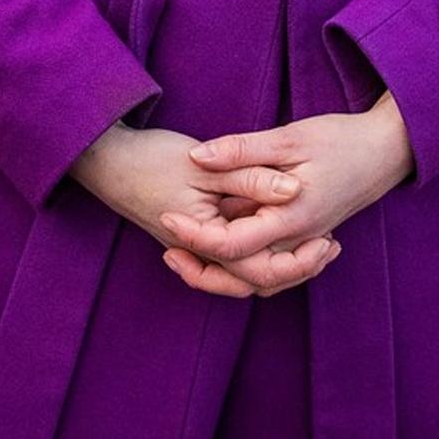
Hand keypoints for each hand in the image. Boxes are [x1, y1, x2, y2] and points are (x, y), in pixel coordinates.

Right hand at [69, 122, 337, 299]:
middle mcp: (203, 253)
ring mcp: (198, 247)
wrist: (107, 160)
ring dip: (282, 262)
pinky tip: (278, 227)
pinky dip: (261, 249)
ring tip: (317, 242)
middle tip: (332, 247)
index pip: (261, 267)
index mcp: (208, 239)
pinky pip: (235, 256)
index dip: (299, 259)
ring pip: (246, 271)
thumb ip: (249, 176)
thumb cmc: (152, 159)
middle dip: (297, 268)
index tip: (329, 240)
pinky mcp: (197, 233)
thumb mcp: (204, 165)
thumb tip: (294, 189)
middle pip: (257, 279)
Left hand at [157, 95, 415, 296]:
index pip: (233, 244)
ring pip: (258, 279)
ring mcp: (304, 243)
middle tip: (166, 252)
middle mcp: (298, 241)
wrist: (386, 152)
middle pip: (243, 278)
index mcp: (291, 218)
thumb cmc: (340, 140)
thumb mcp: (289, 138)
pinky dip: (245, 266)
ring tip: (185, 253)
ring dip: (221, 274)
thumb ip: (243, 150)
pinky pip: (272, 267)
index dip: (194, 235)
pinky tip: (223, 246)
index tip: (166, 215)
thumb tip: (197, 157)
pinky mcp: (306, 238)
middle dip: (202, 272)